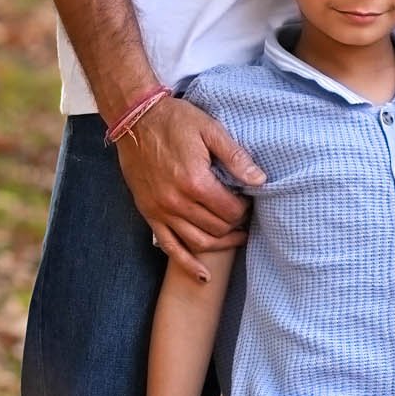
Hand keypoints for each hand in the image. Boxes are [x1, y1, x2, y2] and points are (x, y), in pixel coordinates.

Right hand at [118, 98, 263, 280]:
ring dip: (221, 245)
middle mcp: (177, 202)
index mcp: (195, 181)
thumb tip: (260, 180)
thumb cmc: (174, 121)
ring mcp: (161, 211)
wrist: (135, 119)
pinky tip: (203, 276)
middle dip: (235, 224)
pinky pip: (170, 247)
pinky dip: (188, 264)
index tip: (248, 200)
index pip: (230, 210)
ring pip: (198, 242)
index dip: (245, 209)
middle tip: (243, 215)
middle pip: (217, 228)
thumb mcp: (210, 129)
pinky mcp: (150, 214)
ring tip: (236, 238)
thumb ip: (236, 157)